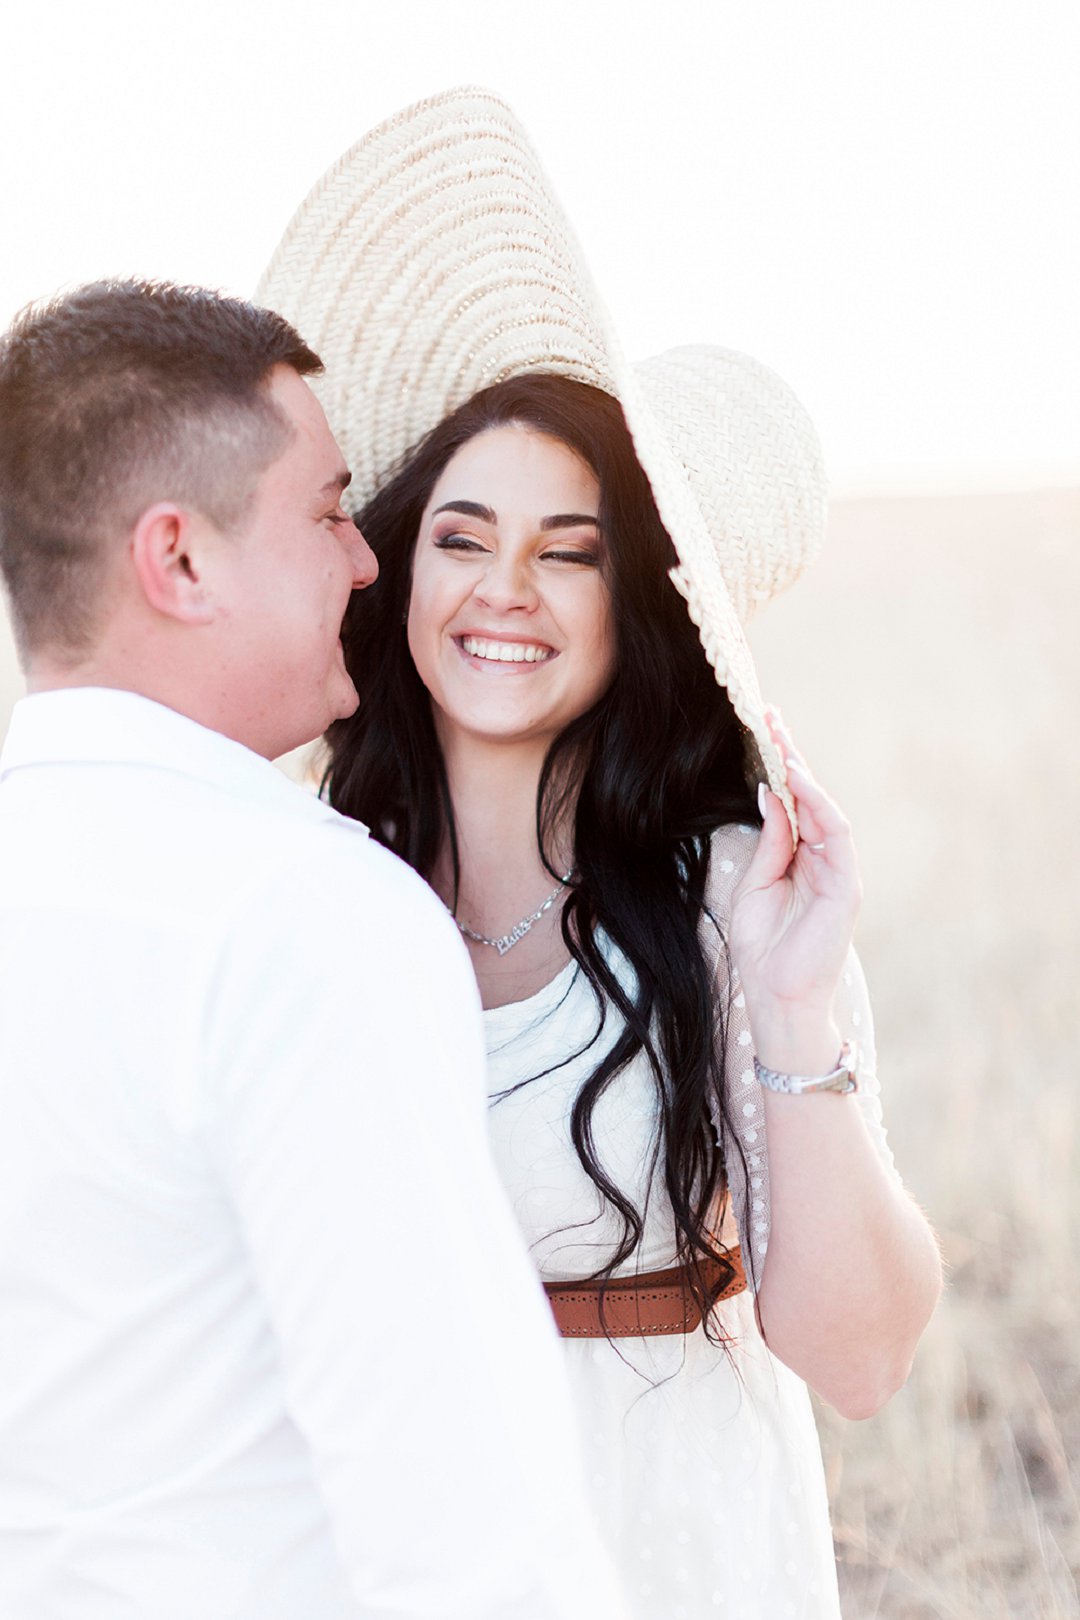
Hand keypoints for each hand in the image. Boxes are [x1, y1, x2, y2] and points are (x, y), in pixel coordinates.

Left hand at [729, 710, 860, 1035]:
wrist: (776, 997)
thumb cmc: (763, 948)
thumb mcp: (754, 885)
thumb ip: (769, 842)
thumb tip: (768, 793)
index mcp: (800, 858)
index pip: (791, 803)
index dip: (777, 767)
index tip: (758, 730)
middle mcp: (823, 860)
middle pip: (810, 798)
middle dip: (791, 756)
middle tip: (769, 716)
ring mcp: (839, 872)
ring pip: (826, 809)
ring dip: (804, 773)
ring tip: (781, 740)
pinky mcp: (847, 887)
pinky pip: (836, 835)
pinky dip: (819, 806)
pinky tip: (798, 781)